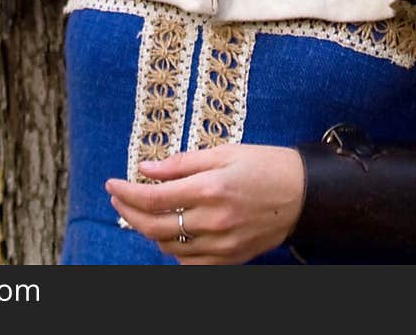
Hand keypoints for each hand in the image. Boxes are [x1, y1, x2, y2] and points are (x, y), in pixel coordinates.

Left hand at [105, 144, 305, 264]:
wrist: (303, 194)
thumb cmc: (264, 165)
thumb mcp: (224, 152)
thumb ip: (182, 163)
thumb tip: (146, 169)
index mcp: (211, 187)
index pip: (154, 198)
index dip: (127, 192)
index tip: (112, 184)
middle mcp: (214, 220)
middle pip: (155, 226)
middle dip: (129, 212)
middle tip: (118, 198)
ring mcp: (222, 244)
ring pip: (169, 246)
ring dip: (148, 231)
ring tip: (142, 212)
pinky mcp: (230, 259)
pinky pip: (190, 263)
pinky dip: (173, 249)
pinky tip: (169, 232)